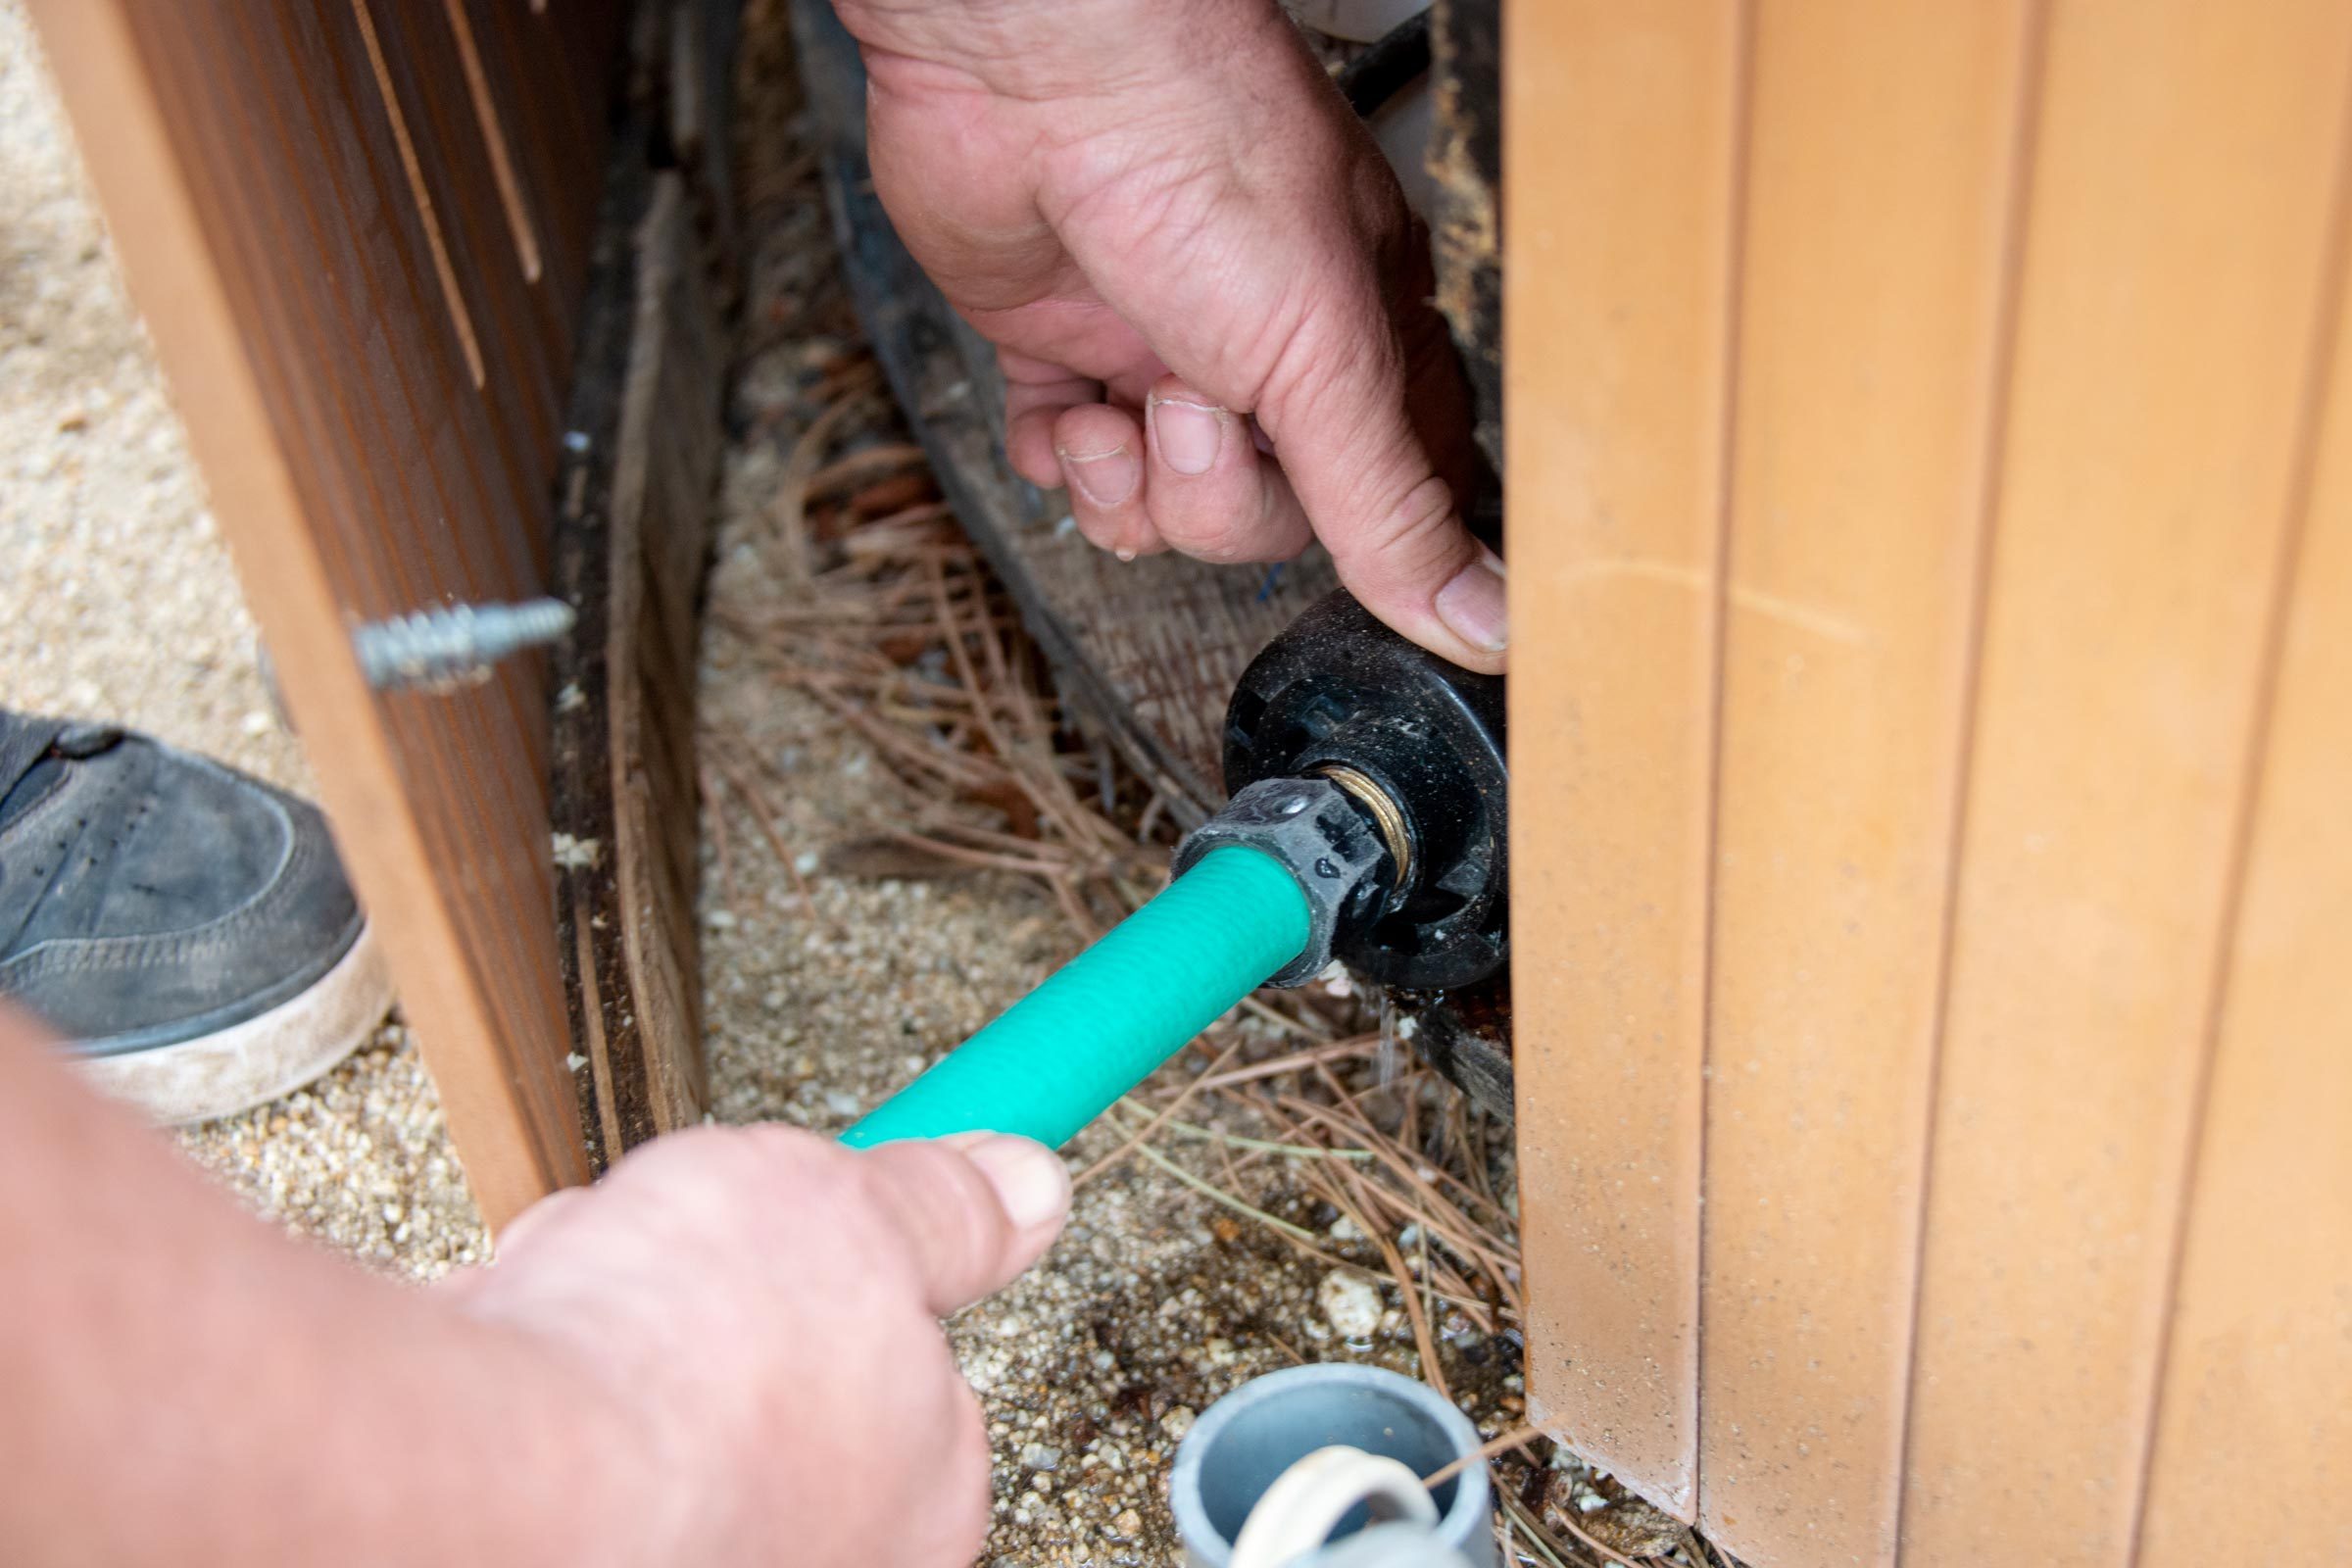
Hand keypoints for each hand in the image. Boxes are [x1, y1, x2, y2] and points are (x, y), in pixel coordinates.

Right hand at [451, 1126, 1070, 1566]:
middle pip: (772, 1383)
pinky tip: (522, 1345)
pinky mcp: (566, 1543)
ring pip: (655, 1396)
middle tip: (683, 1256)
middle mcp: (815, 1563)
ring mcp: (694, 1560)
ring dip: (612, 1313)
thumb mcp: (862, 1212)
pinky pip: (561, 1423)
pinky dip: (533, 1366)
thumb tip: (1032, 1189)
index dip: (839, 1271)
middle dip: (713, 1295)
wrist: (498, 1457)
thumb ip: (948, 1209)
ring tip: (588, 1292)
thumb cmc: (693, 1359)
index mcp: (920, 1500)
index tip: (791, 1231)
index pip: (910, 1373)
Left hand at [833, 0, 1505, 671]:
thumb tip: (1479, 619)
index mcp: (1361, 338)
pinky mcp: (1064, 350)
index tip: (1349, 552)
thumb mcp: (1323, 355)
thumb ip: (1390, 502)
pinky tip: (1066, 411)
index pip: (1391, 491)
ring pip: (1160, 511)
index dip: (1366, 536)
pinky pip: (1069, 467)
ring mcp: (1162, 354)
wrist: (1035, 72)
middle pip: (1261, 522)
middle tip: (1195, 406)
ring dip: (1131, 484)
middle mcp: (1264, 354)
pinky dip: (1061, 459)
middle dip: (1214, 495)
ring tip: (1122, 402)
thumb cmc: (1200, 153)